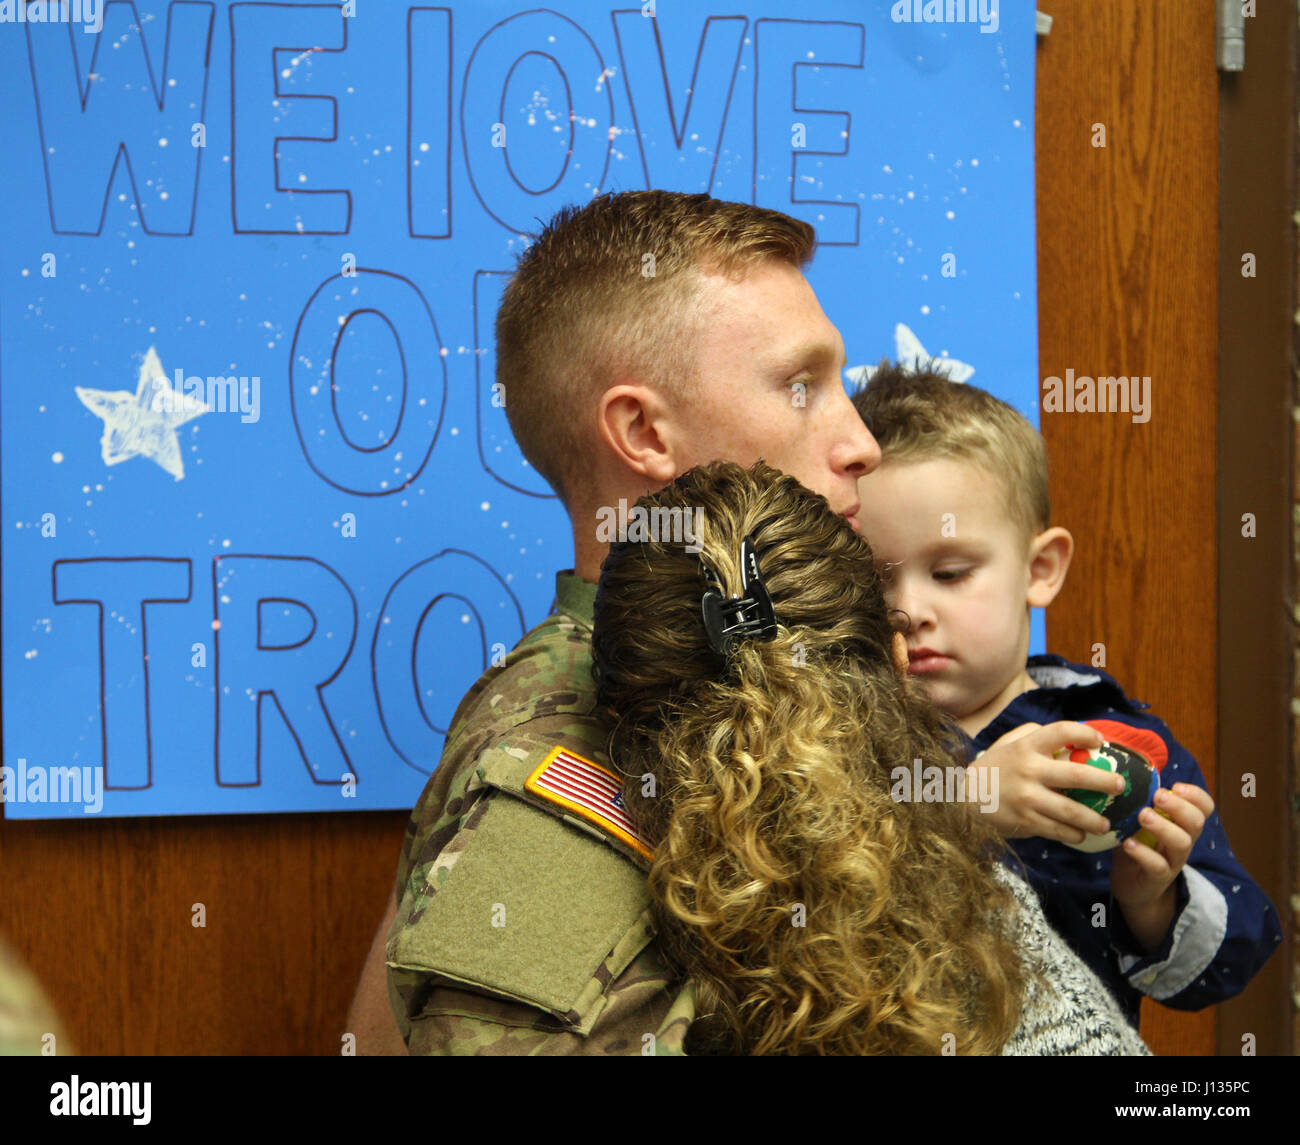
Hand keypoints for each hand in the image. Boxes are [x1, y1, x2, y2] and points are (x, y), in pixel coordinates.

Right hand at [971, 721, 1121, 843]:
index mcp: (1026, 747)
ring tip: (1105, 823)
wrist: (962, 799)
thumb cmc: (992, 769)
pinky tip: (1081, 835)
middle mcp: (1029, 770)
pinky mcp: (1025, 820)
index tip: (1100, 740)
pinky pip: (1058, 830)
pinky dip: (1073, 835)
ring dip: (1094, 819)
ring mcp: (1028, 798)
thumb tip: (1067, 734)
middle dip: (1105, 781)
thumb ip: (1032, 734)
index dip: (1084, 733)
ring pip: (1072, 811)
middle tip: (1120, 786)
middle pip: (1077, 775)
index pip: (1061, 731)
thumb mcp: (1007, 744)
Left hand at [1110, 782, 1214, 951]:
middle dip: (1180, 807)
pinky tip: (1128, 843)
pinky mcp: (1157, 878)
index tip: (1176, 786)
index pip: (1204, 807)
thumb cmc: (1137, 845)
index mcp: (1181, 824)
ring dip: (1163, 827)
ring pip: (1182, 843)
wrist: (1133, 887)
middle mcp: (1183, 841)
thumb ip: (1139, 801)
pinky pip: (1157, 866)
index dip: (1196, 795)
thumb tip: (1126, 772)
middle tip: (1159, 797)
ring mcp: (1173, 861)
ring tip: (1143, 816)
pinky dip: (1143, 853)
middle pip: (1196, 822)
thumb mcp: (1138, 821)